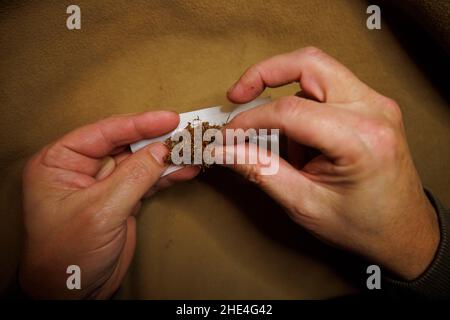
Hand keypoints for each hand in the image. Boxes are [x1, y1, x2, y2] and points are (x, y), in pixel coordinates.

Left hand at [20, 111, 198, 298]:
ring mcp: (104, 184)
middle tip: (187, 132)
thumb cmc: (66, 255)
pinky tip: (185, 170)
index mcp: (60, 162)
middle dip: (158, 139)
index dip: (139, 124)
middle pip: (125, 143)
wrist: (73, 293)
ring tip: (193, 150)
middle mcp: (81, 168)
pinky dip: (167, 176)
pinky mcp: (122, 199)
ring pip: (140, 161)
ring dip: (167, 157)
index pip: (104, 132)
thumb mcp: (101, 211)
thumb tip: (162, 150)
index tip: (169, 118)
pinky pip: (148, 180)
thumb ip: (134, 176)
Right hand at [224, 47, 439, 279]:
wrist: (404, 231)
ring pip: (316, 70)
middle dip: (264, 74)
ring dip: (286, 96)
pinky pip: (327, 87)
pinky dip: (303, 105)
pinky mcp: (371, 105)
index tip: (229, 133)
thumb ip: (261, 171)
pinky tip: (305, 143)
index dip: (251, 119)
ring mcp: (376, 103)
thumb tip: (226, 150)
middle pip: (308, 64)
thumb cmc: (364, 224)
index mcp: (361, 139)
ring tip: (284, 142)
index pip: (290, 109)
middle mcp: (374, 110)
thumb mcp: (304, 204)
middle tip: (238, 96)